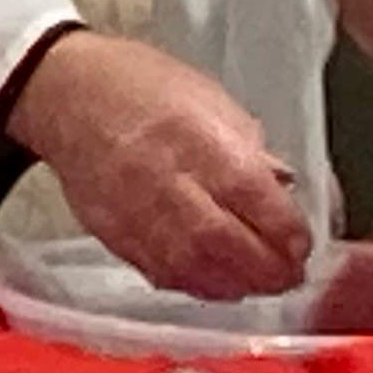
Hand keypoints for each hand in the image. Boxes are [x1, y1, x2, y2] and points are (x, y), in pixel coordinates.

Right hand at [8, 31, 313, 299]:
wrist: (68, 96)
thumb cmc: (144, 87)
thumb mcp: (212, 99)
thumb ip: (250, 149)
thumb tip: (286, 187)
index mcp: (203, 143)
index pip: (261, 205)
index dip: (291, 234)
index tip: (304, 242)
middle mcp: (171, 187)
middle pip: (232, 249)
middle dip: (271, 270)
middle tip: (290, 273)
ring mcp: (140, 218)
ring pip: (199, 273)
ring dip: (238, 285)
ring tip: (259, 280)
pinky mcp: (117, 239)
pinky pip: (165, 276)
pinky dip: (199, 285)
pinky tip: (219, 280)